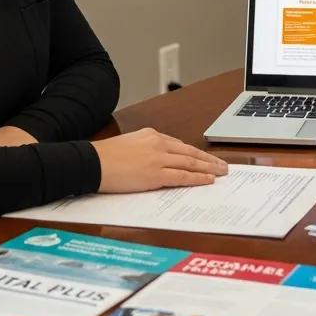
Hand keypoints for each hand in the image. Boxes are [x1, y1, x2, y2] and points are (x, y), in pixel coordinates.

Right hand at [91, 128, 228, 192]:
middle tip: (223, 165)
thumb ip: (145, 149)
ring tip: (221, 173)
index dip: (195, 153)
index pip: (179, 145)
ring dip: (208, 168)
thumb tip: (156, 160)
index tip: (205, 158)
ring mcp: (158, 158)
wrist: (92, 162)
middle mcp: (158, 144)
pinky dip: (197, 178)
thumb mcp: (129, 144)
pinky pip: (182, 177)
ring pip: (190, 163)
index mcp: (151, 135)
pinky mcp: (155, 174)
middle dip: (208, 159)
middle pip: (190, 152)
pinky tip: (207, 180)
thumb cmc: (105, 156)